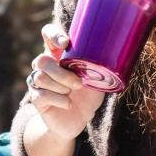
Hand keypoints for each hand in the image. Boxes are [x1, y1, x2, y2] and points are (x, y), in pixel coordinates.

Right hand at [27, 23, 104, 143]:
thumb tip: (119, 55)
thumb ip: (100, 67)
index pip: (48, 35)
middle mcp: (45, 67)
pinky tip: (68, 104)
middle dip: (61, 72)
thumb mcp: (97, 80)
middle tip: (78, 83)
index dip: (53, 35)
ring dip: (60, 86)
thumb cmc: (87, 96)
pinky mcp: (37, 99)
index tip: (66, 43)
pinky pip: (40, 95)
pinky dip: (58, 99)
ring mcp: (38, 83)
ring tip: (72, 93)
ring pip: (40, 77)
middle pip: (41, 60)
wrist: (76, 121)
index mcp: (59, 55)